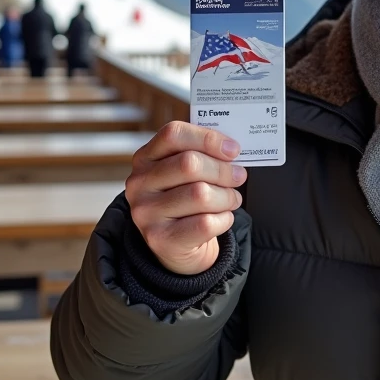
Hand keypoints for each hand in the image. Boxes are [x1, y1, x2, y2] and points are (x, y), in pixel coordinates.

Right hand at [125, 121, 245, 274]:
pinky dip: (224, 219)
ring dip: (227, 197)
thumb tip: (231, 149)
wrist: (175, 244)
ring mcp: (146, 212)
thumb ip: (202, 155)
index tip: (232, 149)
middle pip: (190, 164)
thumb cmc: (185, 199)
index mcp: (145, 158)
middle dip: (223, 170)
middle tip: (239, 176)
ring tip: (232, 199)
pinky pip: (206, 223)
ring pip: (201, 194)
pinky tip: (222, 218)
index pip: (174, 134)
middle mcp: (139, 183)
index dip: (208, 138)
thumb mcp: (185, 173)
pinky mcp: (160, 239)